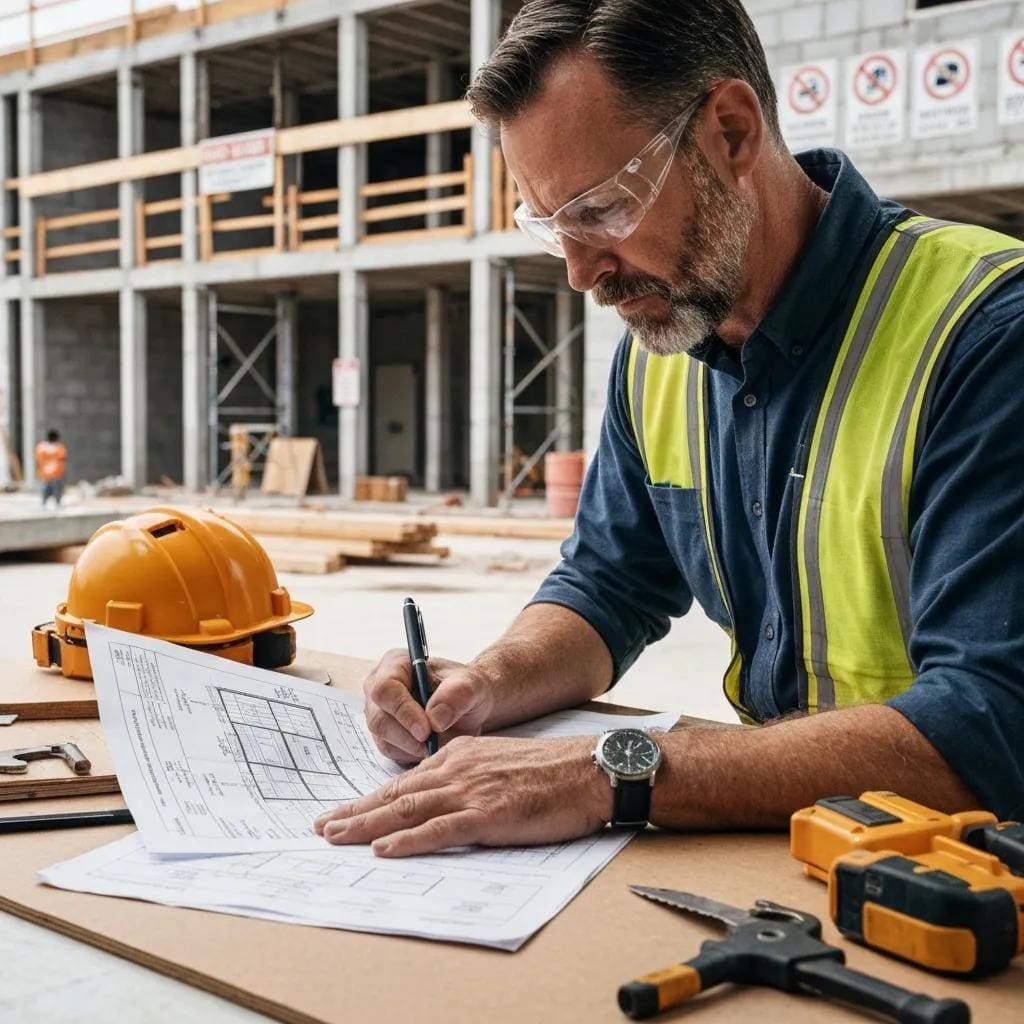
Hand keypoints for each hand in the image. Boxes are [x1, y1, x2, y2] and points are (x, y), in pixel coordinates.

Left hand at [314, 735, 611, 856]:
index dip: (372, 798)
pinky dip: (408, 840)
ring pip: (407, 809)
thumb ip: (470, 776)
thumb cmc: (551, 772)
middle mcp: (458, 768)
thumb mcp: (500, 763)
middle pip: (396, 793)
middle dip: (355, 811)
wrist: (586, 771)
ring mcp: (471, 791)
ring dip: (366, 825)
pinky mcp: (488, 815)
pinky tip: (383, 850)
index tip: (345, 811)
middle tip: (322, 826)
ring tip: (336, 837)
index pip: (406, 780)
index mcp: (461, 754)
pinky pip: (439, 829)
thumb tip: (445, 798)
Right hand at [362, 649, 494, 763]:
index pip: (385, 689)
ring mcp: (379, 713)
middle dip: (408, 737)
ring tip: (441, 742)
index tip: (426, 730)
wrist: (470, 706)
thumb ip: (456, 695)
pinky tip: (432, 746)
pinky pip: (392, 753)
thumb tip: (434, 719)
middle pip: (379, 719)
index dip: (403, 711)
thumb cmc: (467, 689)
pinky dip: (413, 755)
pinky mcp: (385, 736)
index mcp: (395, 664)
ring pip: (384, 740)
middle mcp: (380, 688)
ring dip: (413, 748)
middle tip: (434, 744)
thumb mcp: (471, 685)